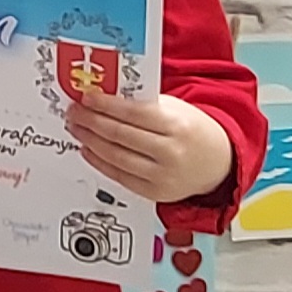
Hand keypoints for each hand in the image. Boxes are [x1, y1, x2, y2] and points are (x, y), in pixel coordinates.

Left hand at [66, 86, 232, 210]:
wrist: (217, 163)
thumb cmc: (192, 130)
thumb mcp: (174, 109)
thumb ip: (143, 104)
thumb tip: (104, 98)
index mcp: (176, 125)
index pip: (132, 113)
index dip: (105, 105)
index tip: (86, 98)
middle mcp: (170, 152)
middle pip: (120, 136)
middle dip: (91, 122)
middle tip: (74, 112)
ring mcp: (162, 176)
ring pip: (116, 157)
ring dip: (90, 141)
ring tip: (77, 128)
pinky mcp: (155, 193)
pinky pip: (120, 176)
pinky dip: (100, 162)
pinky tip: (88, 149)